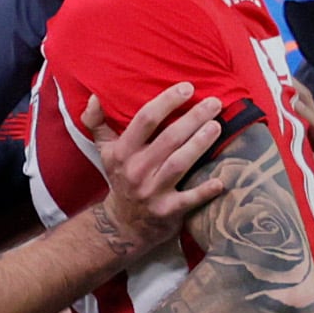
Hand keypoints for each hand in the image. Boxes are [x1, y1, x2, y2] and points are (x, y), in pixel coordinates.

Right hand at [77, 83, 229, 260]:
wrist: (123, 224)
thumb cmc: (121, 178)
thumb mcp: (105, 151)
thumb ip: (96, 122)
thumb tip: (94, 96)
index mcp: (122, 152)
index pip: (145, 119)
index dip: (167, 101)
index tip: (188, 88)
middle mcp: (135, 170)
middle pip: (168, 138)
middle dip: (192, 118)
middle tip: (214, 103)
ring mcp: (151, 192)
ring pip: (178, 164)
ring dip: (199, 144)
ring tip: (217, 126)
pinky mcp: (166, 211)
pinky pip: (188, 200)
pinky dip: (204, 191)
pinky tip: (220, 181)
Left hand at [283, 77, 313, 219]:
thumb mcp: (296, 162)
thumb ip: (281, 148)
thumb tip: (249, 136)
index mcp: (311, 134)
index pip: (301, 105)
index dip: (289, 90)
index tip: (271, 75)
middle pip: (310, 111)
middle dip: (296, 97)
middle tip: (279, 86)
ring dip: (307, 118)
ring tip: (293, 108)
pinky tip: (309, 158)